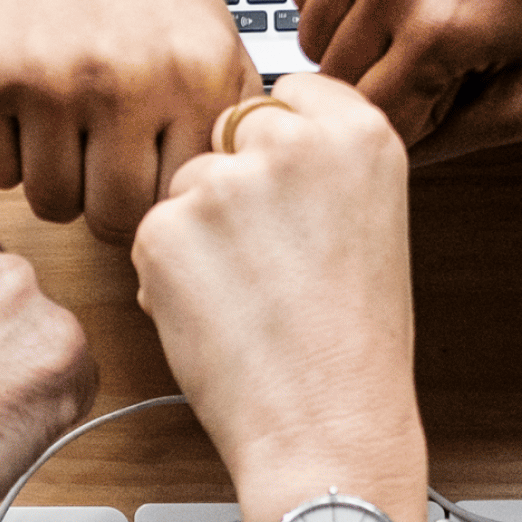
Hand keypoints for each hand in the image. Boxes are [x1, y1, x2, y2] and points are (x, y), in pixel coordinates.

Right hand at [0, 0, 257, 243]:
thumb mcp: (213, 37)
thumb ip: (228, 121)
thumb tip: (228, 203)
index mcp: (195, 79)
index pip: (177, 203)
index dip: (158, 199)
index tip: (145, 176)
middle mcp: (125, 83)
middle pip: (112, 218)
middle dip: (104, 198)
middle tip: (98, 159)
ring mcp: (46, 80)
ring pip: (50, 202)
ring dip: (54, 176)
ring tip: (62, 125)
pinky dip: (4, 151)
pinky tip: (21, 104)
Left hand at [131, 76, 425, 521]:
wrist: (329, 425)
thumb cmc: (353, 347)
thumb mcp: (370, 224)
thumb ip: (321, 168)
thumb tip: (258, 143)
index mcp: (359, 132)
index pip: (288, 96)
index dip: (278, 150)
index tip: (288, 194)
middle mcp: (292, 142)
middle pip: (229, 135)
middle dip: (234, 188)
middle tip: (270, 264)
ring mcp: (224, 183)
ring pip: (185, 187)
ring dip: (198, 234)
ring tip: (249, 301)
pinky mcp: (166, 229)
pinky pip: (151, 236)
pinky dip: (168, 276)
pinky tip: (217, 319)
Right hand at [294, 0, 521, 156]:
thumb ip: (460, 140)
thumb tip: (397, 158)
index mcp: (439, 32)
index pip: (369, 121)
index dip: (401, 121)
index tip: (431, 100)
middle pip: (334, 81)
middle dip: (376, 82)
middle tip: (426, 56)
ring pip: (312, 33)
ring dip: (351, 41)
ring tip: (406, 17)